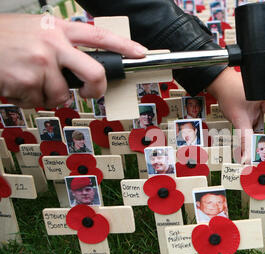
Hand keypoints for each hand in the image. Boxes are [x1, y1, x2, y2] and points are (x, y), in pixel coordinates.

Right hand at [0, 14, 147, 108]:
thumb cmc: (4, 39)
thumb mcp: (36, 30)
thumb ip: (61, 45)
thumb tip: (81, 67)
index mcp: (57, 29)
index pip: (99, 36)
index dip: (124, 45)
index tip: (140, 52)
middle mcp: (53, 44)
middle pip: (94, 74)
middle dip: (95, 91)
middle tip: (88, 94)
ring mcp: (41, 63)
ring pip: (62, 95)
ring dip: (47, 96)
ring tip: (29, 81)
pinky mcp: (28, 82)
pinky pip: (40, 103)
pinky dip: (29, 100)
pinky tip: (16, 85)